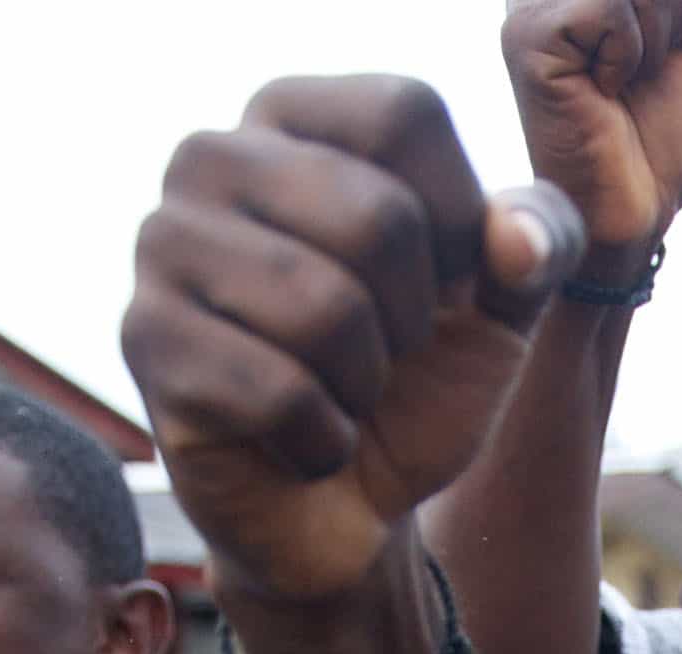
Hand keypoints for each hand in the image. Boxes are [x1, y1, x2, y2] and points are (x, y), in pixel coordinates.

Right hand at [125, 79, 585, 606]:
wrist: (345, 509)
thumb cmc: (415, 388)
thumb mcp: (503, 310)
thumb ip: (538, 247)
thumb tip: (517, 238)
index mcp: (295, 116)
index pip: (404, 116)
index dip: (459, 221)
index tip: (441, 281)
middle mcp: (212, 157)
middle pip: (375, 215)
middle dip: (413, 319)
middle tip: (384, 355)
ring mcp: (165, 244)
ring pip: (323, 306)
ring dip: (364, 384)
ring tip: (339, 393)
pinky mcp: (144, 339)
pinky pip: (277, 391)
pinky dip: (321, 441)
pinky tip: (299, 441)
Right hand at [501, 0, 681, 253]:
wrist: (636, 208)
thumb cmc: (665, 133)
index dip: (680, 8)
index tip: (670, 50)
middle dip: (676, 11)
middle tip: (653, 64)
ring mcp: (535, 2)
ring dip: (658, 31)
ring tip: (631, 75)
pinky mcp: (528, 33)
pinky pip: (609, 6)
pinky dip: (630, 51)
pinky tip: (607, 87)